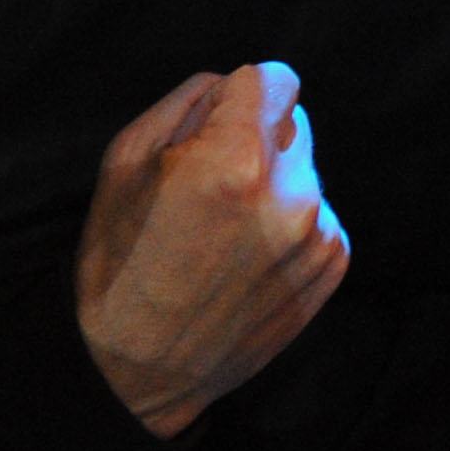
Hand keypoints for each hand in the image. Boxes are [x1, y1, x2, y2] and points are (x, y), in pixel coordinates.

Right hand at [74, 63, 351, 439]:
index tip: (219, 125)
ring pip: (304, 173)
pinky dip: (290, 227)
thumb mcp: (125, 161)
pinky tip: (245, 259)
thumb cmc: (118, 262)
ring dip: (275, 186)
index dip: (240, 97)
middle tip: (209, 189)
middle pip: (291, 125)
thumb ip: (189, 102)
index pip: (274, 79)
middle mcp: (291, 193)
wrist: (134, 371)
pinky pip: (318, 217)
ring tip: (224, 234)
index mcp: (236, 158)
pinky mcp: (331, 268)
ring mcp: (316, 235)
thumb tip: (233, 86)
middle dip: (255, 142)